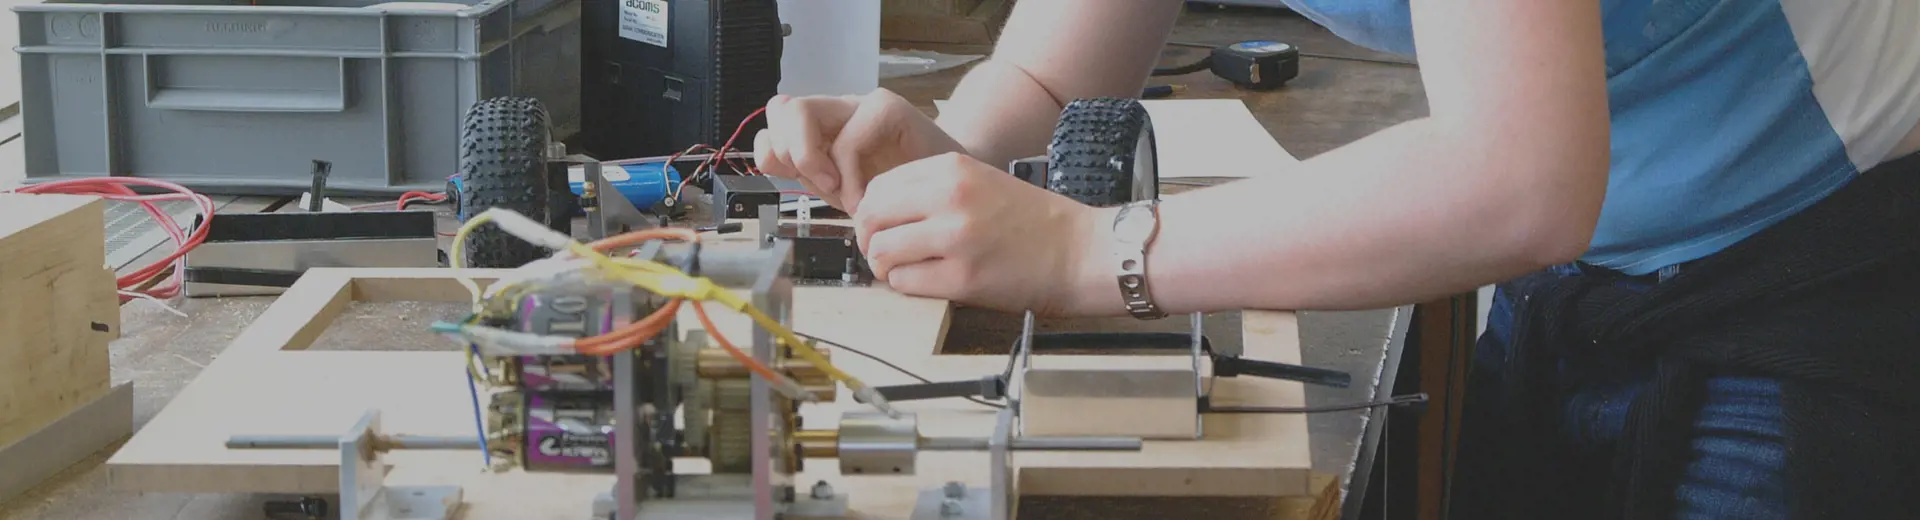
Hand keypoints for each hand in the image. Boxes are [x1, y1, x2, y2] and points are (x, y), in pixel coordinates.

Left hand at [753, 89, 965, 212]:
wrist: (957, 192)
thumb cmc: (904, 195)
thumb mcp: (844, 190)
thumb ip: (809, 175)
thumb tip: (768, 159)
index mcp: (824, 129)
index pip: (775, 122)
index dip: (772, 153)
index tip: (795, 184)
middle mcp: (839, 111)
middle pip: (782, 109)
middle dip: (788, 153)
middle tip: (820, 186)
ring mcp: (862, 107)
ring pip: (800, 111)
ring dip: (809, 157)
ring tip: (838, 191)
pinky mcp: (889, 110)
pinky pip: (848, 138)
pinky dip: (849, 176)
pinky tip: (864, 198)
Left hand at [855, 152, 1110, 314]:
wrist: (1080, 251)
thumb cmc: (1034, 223)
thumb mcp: (980, 183)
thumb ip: (932, 191)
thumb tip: (879, 214)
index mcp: (952, 169)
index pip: (878, 187)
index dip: (871, 213)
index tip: (881, 228)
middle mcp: (949, 198)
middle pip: (871, 218)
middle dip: (870, 240)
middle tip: (884, 254)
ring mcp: (955, 238)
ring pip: (882, 253)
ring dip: (886, 267)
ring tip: (907, 271)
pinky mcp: (962, 279)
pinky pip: (904, 284)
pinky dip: (907, 287)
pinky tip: (929, 283)